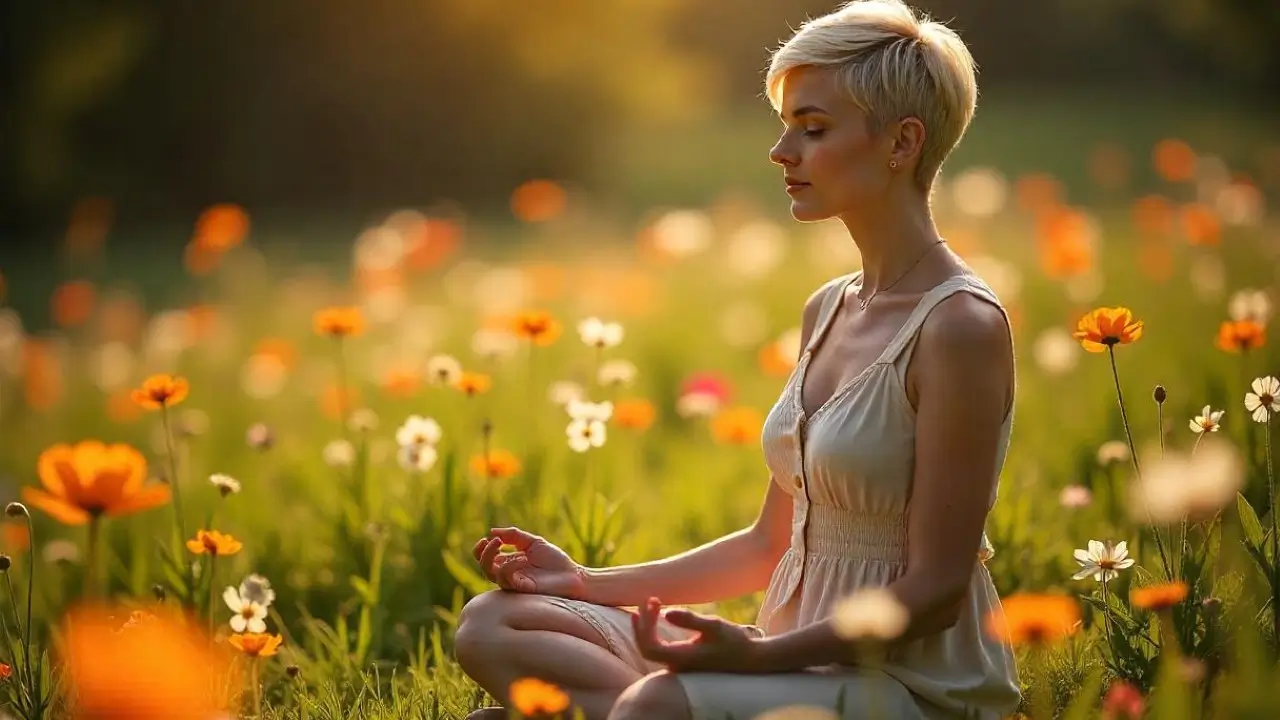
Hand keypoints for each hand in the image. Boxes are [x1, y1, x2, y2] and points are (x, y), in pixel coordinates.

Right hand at [472, 527, 586, 598]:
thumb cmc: (555, 560)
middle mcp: (509, 574)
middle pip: (485, 567)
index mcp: (510, 562)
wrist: (573, 576)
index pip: (487, 558)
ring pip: (491, 575)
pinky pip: (507, 580)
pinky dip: (509, 567)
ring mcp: (514, 582)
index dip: (481, 550)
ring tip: (502, 544)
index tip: (486, 538)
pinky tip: (521, 559)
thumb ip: (513, 536)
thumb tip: (492, 531)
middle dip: (484, 554)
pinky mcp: (521, 589)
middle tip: (493, 542)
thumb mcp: (533, 542)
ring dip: (493, 558)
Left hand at [632, 597, 762, 672]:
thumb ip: (690, 620)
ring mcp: (679, 665)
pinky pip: (659, 648)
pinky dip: (654, 631)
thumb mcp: (714, 626)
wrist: (751, 659)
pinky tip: (658, 615)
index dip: (645, 625)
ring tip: (652, 603)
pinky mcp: (683, 661)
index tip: (654, 602)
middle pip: (646, 648)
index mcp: (682, 659)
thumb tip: (667, 613)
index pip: (650, 646)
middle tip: (650, 599)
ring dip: (647, 626)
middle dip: (642, 623)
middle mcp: (677, 666)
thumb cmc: (734, 642)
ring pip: (651, 648)